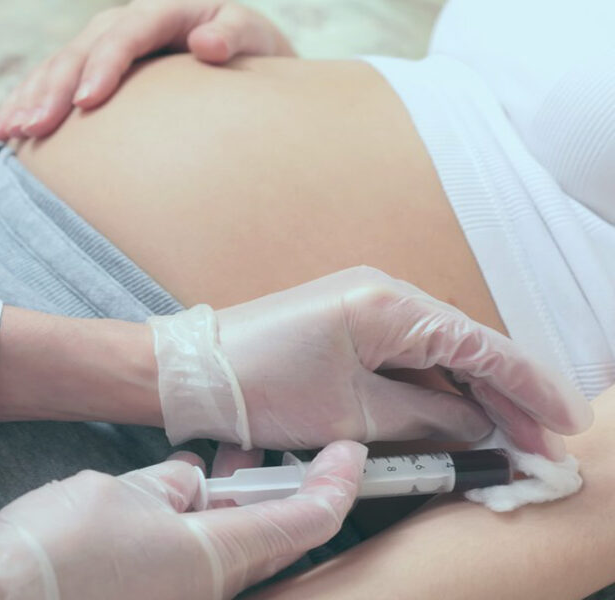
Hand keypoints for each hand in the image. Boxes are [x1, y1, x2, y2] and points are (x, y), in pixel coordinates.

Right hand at [0, 0, 293, 140]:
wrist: (239, 53)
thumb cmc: (250, 49)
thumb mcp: (252, 37)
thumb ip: (233, 36)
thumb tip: (206, 44)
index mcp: (164, 11)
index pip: (127, 34)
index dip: (104, 65)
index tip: (87, 103)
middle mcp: (126, 24)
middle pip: (80, 51)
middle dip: (53, 90)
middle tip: (34, 129)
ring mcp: (105, 46)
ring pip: (58, 67)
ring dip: (28, 99)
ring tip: (5, 134)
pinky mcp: (94, 69)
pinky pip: (53, 83)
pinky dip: (26, 104)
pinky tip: (3, 132)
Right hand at [0, 441, 365, 599]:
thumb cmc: (60, 549)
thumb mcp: (124, 493)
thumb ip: (170, 485)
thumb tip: (189, 482)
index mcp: (214, 558)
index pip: (304, 520)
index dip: (337, 483)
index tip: (354, 453)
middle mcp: (207, 586)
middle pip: (269, 532)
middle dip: (276, 487)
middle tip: (274, 449)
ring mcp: (179, 593)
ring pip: (228, 541)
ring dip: (230, 500)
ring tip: (220, 459)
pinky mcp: (152, 593)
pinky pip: (192, 553)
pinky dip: (195, 519)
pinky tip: (176, 489)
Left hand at [149, 266, 592, 459]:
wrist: (191, 373)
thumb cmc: (259, 386)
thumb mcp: (352, 413)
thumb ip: (427, 421)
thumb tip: (477, 428)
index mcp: (389, 305)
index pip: (480, 347)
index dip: (529, 386)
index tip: (564, 422)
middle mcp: (384, 294)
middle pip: (464, 350)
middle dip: (504, 399)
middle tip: (538, 445)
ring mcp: (365, 307)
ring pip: (436, 357)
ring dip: (467, 399)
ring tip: (503, 443)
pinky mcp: (348, 325)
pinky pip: (404, 359)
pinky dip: (430, 392)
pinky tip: (450, 423)